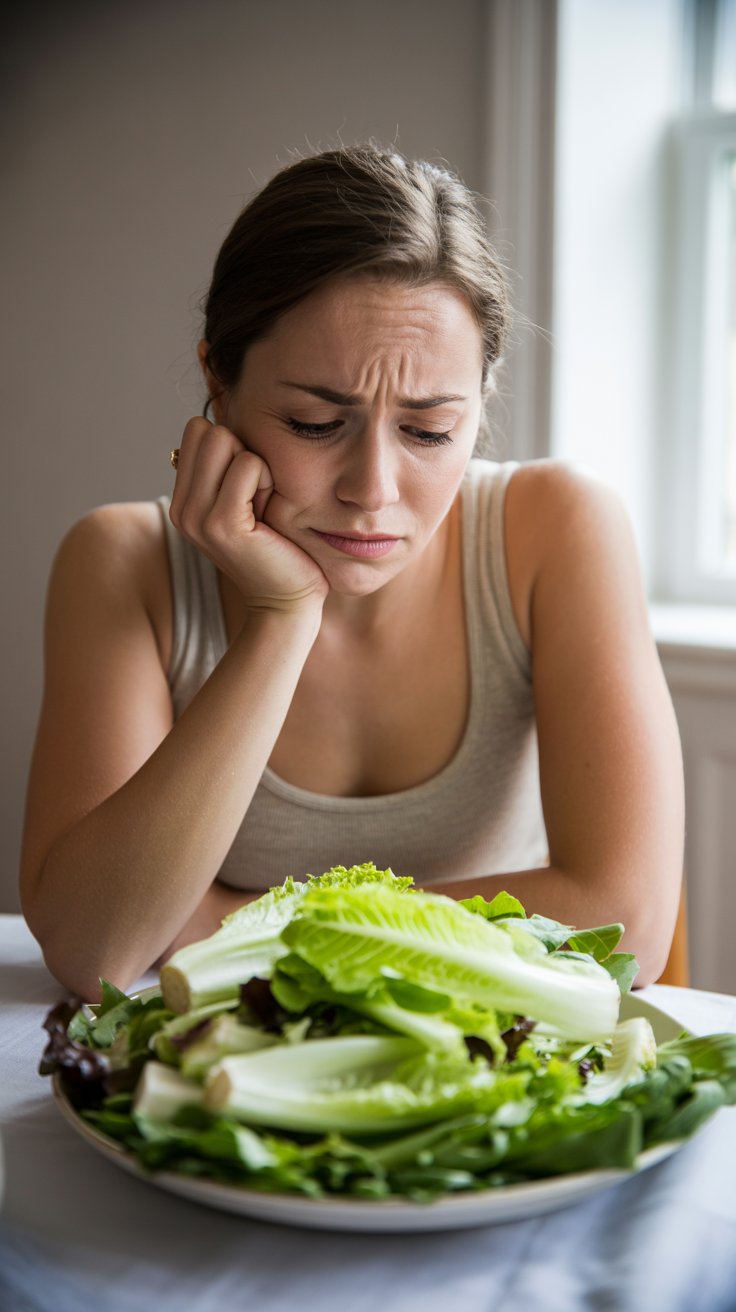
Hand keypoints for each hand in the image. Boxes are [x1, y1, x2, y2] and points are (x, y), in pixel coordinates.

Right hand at [170, 418, 328, 612]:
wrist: (288, 601)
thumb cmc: (278, 548)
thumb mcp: (246, 502)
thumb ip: (228, 468)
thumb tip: (228, 417)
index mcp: (184, 500)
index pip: (198, 429)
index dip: (232, 447)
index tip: (249, 487)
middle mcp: (182, 508)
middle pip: (209, 429)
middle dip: (244, 452)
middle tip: (259, 496)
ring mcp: (197, 517)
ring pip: (226, 441)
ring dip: (258, 467)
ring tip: (264, 506)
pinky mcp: (222, 524)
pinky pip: (248, 464)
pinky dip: (267, 480)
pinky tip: (270, 514)